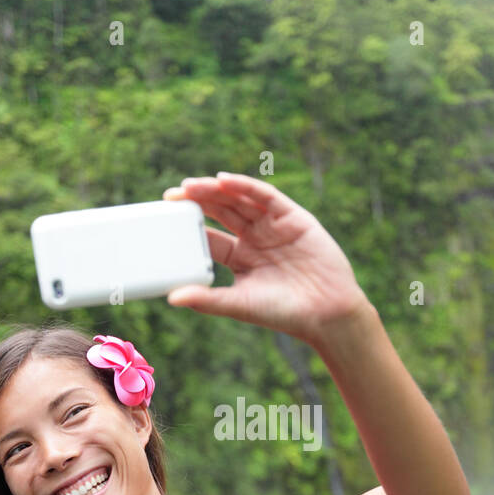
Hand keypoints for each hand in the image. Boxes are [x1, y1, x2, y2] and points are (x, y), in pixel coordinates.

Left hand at [162, 172, 370, 345]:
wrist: (327, 314)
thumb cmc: (283, 312)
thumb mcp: (239, 304)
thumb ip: (207, 299)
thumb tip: (171, 297)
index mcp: (240, 258)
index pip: (209, 236)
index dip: (190, 226)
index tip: (167, 219)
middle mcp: (255, 238)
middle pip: (221, 212)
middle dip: (198, 201)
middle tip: (173, 194)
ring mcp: (273, 225)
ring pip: (239, 200)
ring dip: (216, 190)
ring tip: (192, 185)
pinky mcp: (293, 217)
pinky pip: (266, 196)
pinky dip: (245, 186)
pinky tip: (225, 181)